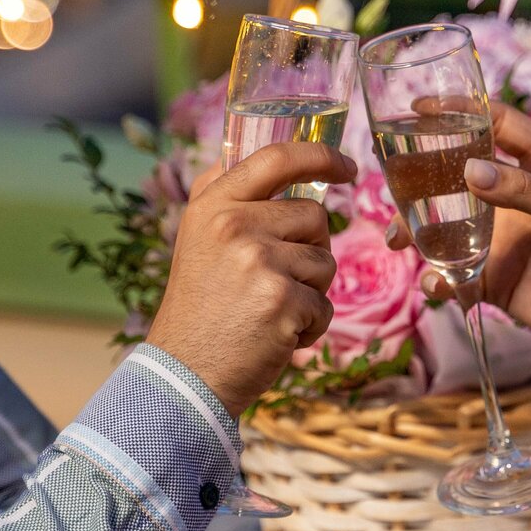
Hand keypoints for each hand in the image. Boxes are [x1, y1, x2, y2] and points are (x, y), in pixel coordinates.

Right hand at [148, 141, 354, 416]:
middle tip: (273, 281)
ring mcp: (259, 261)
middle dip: (310, 249)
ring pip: (325, 262)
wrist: (184, 375)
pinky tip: (276, 336)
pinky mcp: (282, 300)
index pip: (277, 158)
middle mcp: (233, 225)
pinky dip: (310, 326)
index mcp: (213, 205)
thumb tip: (280, 160)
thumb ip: (231, 198)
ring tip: (268, 311)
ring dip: (310, 292)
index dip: (321, 155)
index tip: (347, 165)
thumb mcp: (197, 240)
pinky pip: (325, 305)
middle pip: (314, 216)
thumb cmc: (199, 310)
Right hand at [390, 101, 530, 399]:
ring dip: (416, 230)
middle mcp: (518, 196)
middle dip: (422, 176)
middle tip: (390, 181)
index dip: (461, 110)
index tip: (420, 106)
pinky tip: (436, 285)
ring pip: (446, 224)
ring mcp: (503, 238)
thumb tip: (469, 171)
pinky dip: (438, 278)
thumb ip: (525, 191)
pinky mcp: (494, 278)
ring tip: (396, 240)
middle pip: (459, 173)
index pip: (498, 124)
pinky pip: (454, 273)